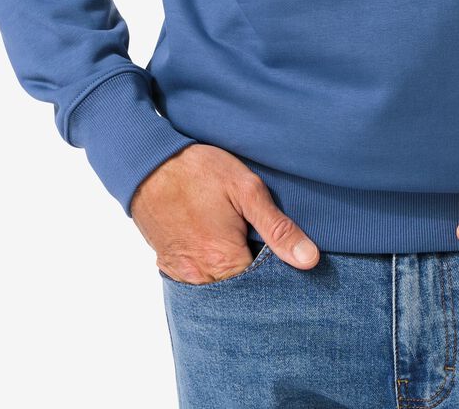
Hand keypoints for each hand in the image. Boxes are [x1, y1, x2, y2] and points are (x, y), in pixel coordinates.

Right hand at [131, 143, 320, 282]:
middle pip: (239, 295)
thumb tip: (309, 260)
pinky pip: (196, 283)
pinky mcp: (168, 265)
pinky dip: (210, 272)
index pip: (262, 290)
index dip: (277, 277)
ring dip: (231, 276)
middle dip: (254, 280)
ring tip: (240, 247)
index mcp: (224, 260)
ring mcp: (181, 273)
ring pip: (216, 291)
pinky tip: (217, 248)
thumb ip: (277, 228)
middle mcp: (200, 276)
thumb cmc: (199, 170)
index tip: (284, 260)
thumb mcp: (246, 189)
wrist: (149, 162)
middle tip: (260, 248)